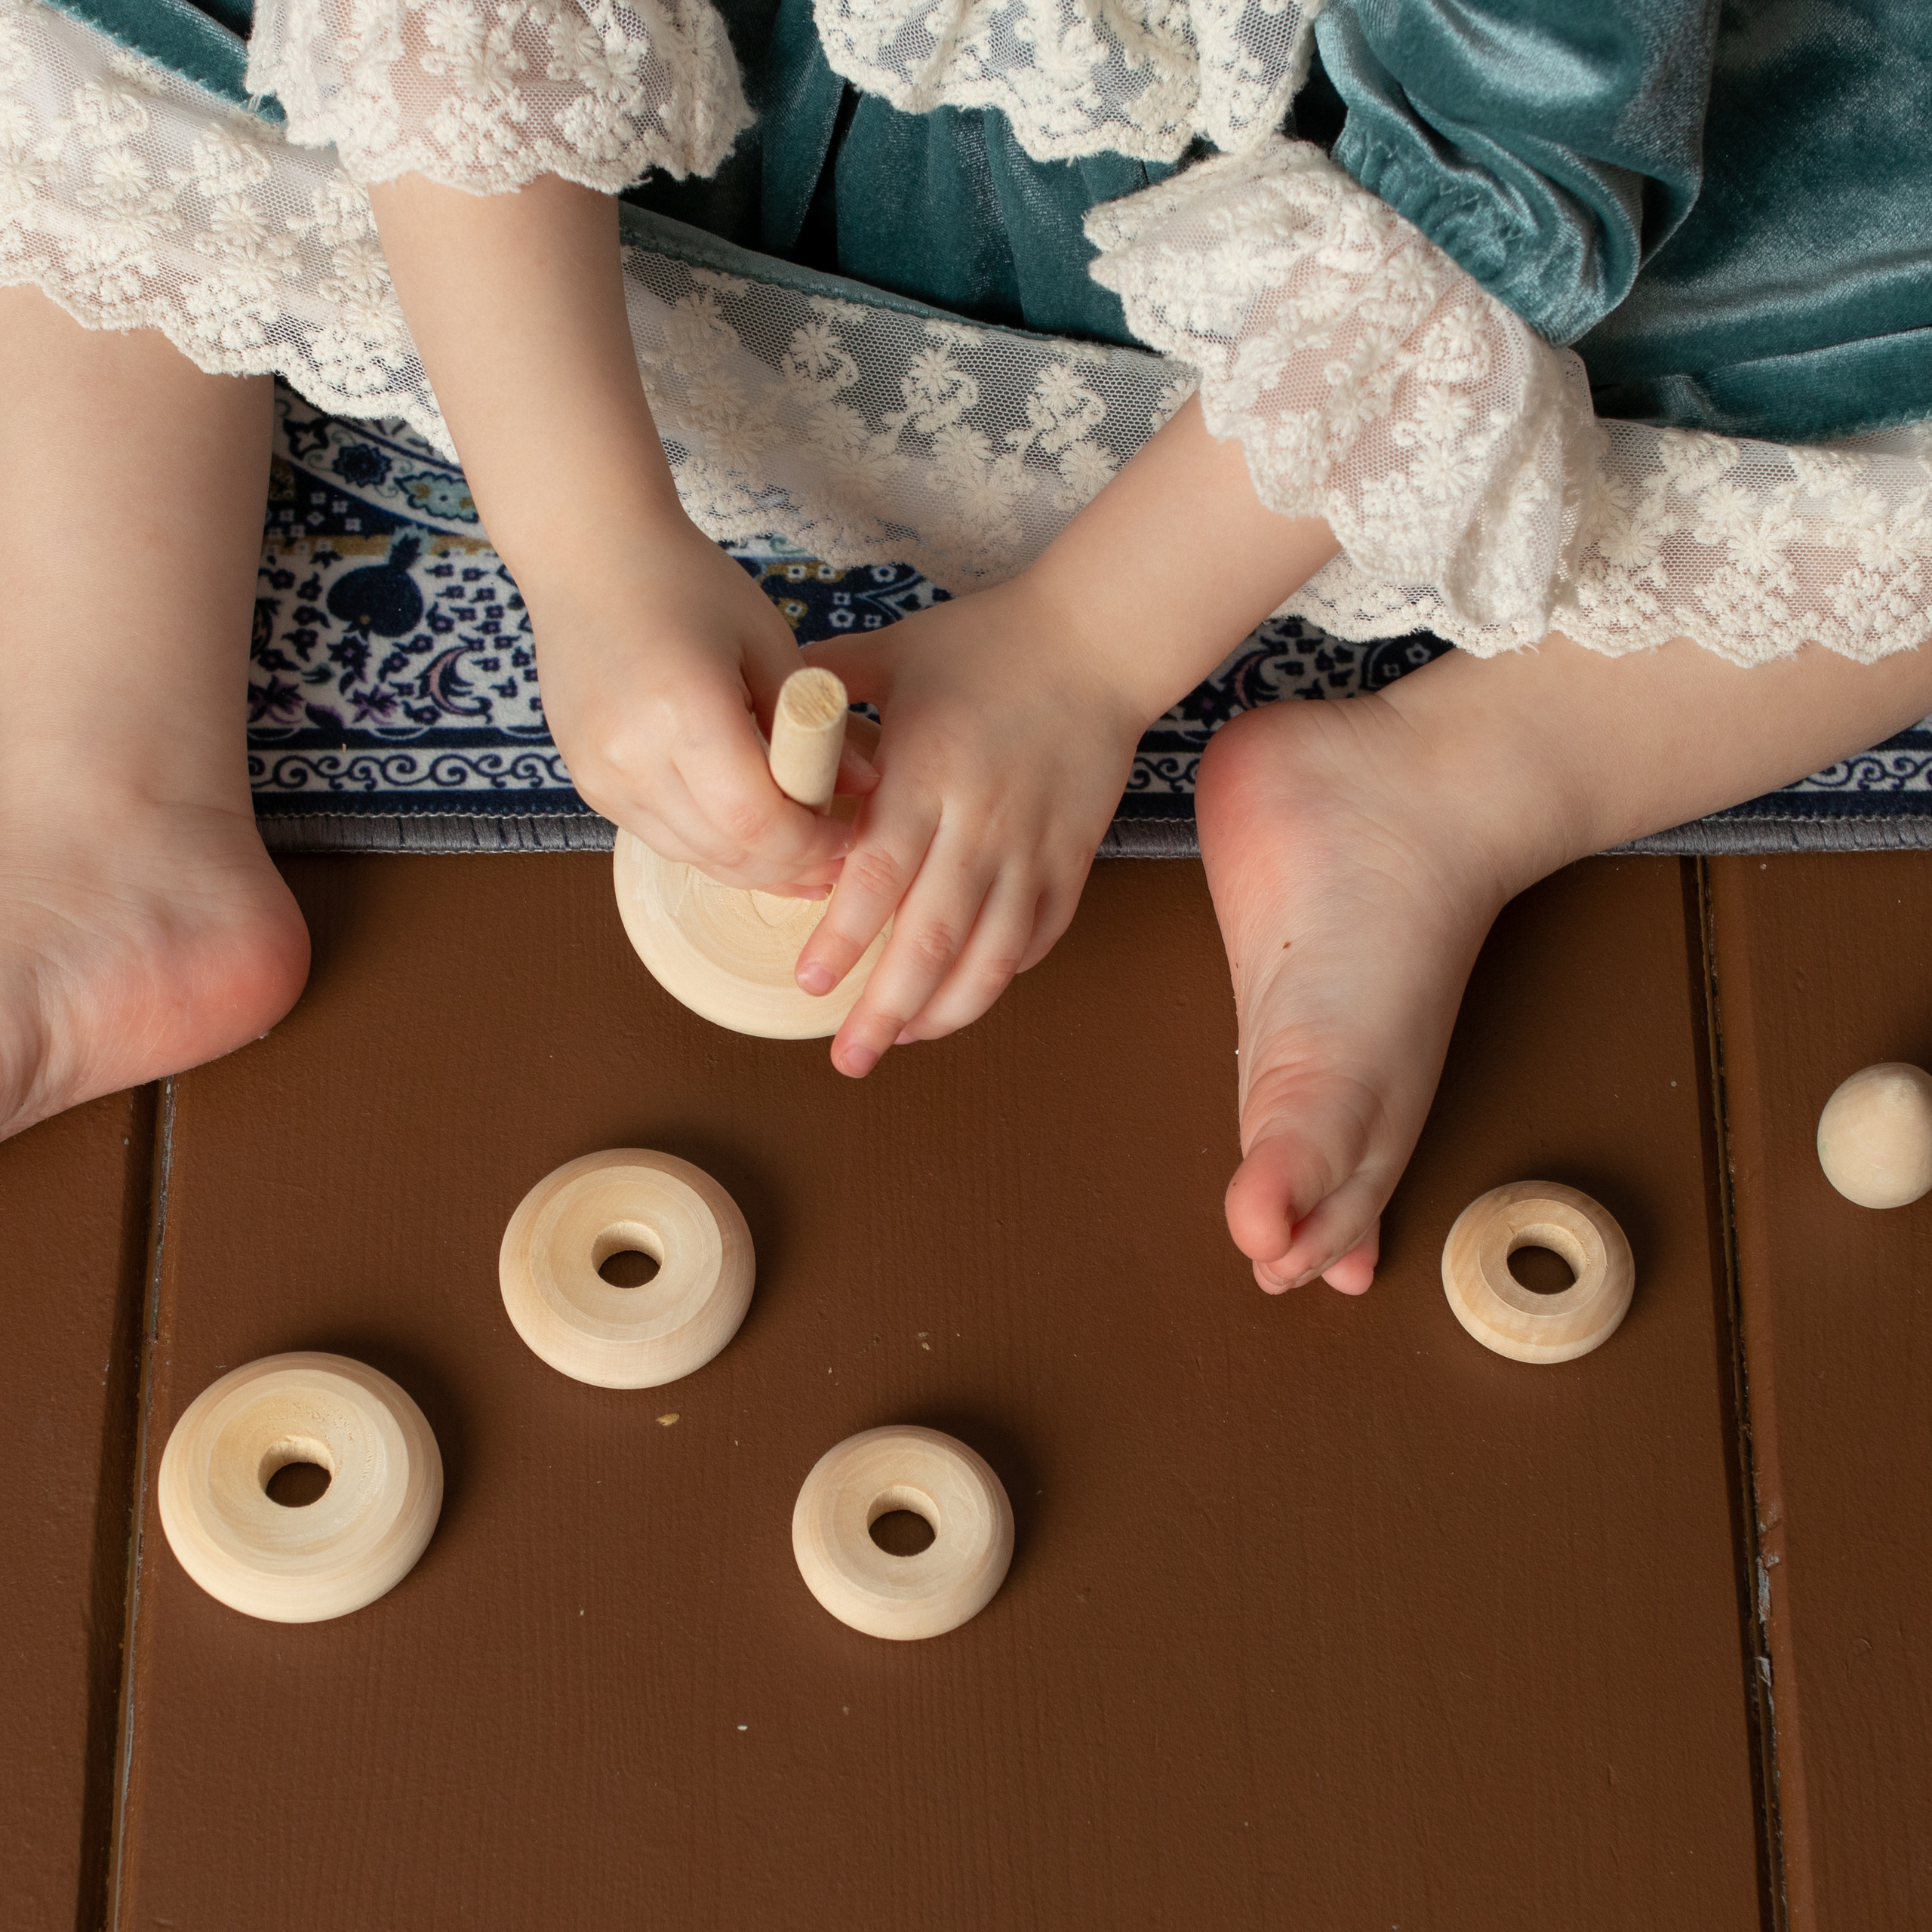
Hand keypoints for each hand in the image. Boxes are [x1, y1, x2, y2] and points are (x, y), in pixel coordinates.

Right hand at [527, 521, 872, 894]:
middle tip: (834, 859)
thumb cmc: (685, 584)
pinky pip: (660, 836)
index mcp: (686, 711)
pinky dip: (709, 843)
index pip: (758, 820)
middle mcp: (633, 755)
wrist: (589, 555)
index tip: (847, 835)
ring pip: (692, 854)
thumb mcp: (768, 641)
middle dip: (789, 865)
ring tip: (798, 854)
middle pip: (726, 850)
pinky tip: (745, 830)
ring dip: (750, 865)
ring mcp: (601, 775)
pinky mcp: (588, 782)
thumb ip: (814, 724)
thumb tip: (865, 786)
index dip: (810, 844)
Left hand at [795, 575, 1145, 1074]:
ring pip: (993, 955)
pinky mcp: (1072, 859)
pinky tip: (963, 996)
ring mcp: (1033, 847)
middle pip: (933, 937)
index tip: (809, 983)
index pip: (879, 874)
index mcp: (927, 773)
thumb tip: (754, 719)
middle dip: (887, 1008)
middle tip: (847, 1056)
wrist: (1100, 639)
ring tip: (904, 1040)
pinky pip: (1037, 938)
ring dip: (947, 1011)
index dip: (845, 938)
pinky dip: (1001, 976)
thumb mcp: (894, 652)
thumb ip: (821, 687)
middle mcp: (981, 822)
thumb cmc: (988, 643)